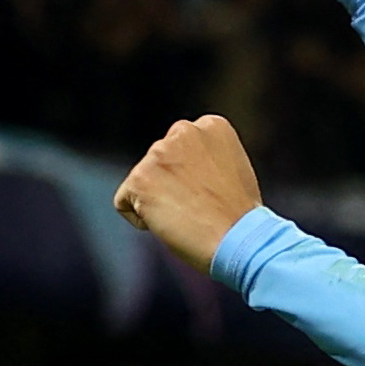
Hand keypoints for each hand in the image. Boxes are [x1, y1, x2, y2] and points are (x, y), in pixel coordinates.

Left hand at [112, 114, 267, 273]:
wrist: (239, 240)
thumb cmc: (240, 217)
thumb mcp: (232, 171)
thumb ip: (205, 159)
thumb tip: (182, 170)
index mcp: (211, 126)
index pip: (180, 150)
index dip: (192, 179)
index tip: (211, 194)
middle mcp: (183, 131)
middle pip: (159, 163)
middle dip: (172, 187)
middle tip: (198, 208)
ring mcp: (159, 154)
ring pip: (143, 183)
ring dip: (159, 203)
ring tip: (189, 216)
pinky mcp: (140, 178)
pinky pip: (125, 203)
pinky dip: (142, 220)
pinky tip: (171, 224)